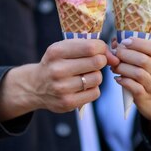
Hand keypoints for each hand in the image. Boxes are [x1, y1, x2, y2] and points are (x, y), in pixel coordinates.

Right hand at [0, 38, 118, 119]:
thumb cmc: (56, 63)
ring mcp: (62, 88)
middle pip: (97, 62)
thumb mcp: (64, 49)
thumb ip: (89, 47)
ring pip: (97, 78)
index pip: (91, 47)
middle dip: (100, 61)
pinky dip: (92, 88)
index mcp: (56, 52)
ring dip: (96, 76)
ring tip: (84, 75)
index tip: (100, 51)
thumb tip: (115, 59)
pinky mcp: (67, 103)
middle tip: (93, 63)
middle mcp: (57, 70)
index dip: (102, 48)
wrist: (35, 86)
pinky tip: (82, 86)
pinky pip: (95, 93)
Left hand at [113, 37, 150, 123]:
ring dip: (123, 68)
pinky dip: (125, 82)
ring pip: (139, 74)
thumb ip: (131, 52)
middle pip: (143, 60)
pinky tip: (118, 79)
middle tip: (115, 55)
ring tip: (114, 67)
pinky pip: (136, 88)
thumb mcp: (145, 64)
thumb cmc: (147, 78)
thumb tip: (114, 41)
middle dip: (125, 55)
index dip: (138, 43)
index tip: (124, 42)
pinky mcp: (145, 97)